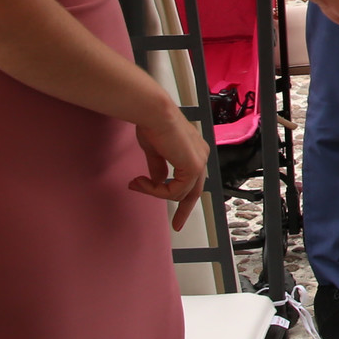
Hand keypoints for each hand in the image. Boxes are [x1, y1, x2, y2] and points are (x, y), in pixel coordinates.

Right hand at [131, 103, 210, 231]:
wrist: (155, 114)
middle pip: (194, 191)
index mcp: (195, 151)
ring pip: (180, 193)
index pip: (193, 180)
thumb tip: (157, 181)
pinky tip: (143, 182)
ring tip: (137, 183)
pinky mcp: (193, 167)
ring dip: (155, 192)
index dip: (185, 197)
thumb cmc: (152, 124)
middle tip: (177, 224)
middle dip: (184, 209)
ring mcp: (199, 162)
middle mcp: (201, 156)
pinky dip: (157, 191)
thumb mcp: (155, 151)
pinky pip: (176, 191)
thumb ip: (159, 168)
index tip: (179, 213)